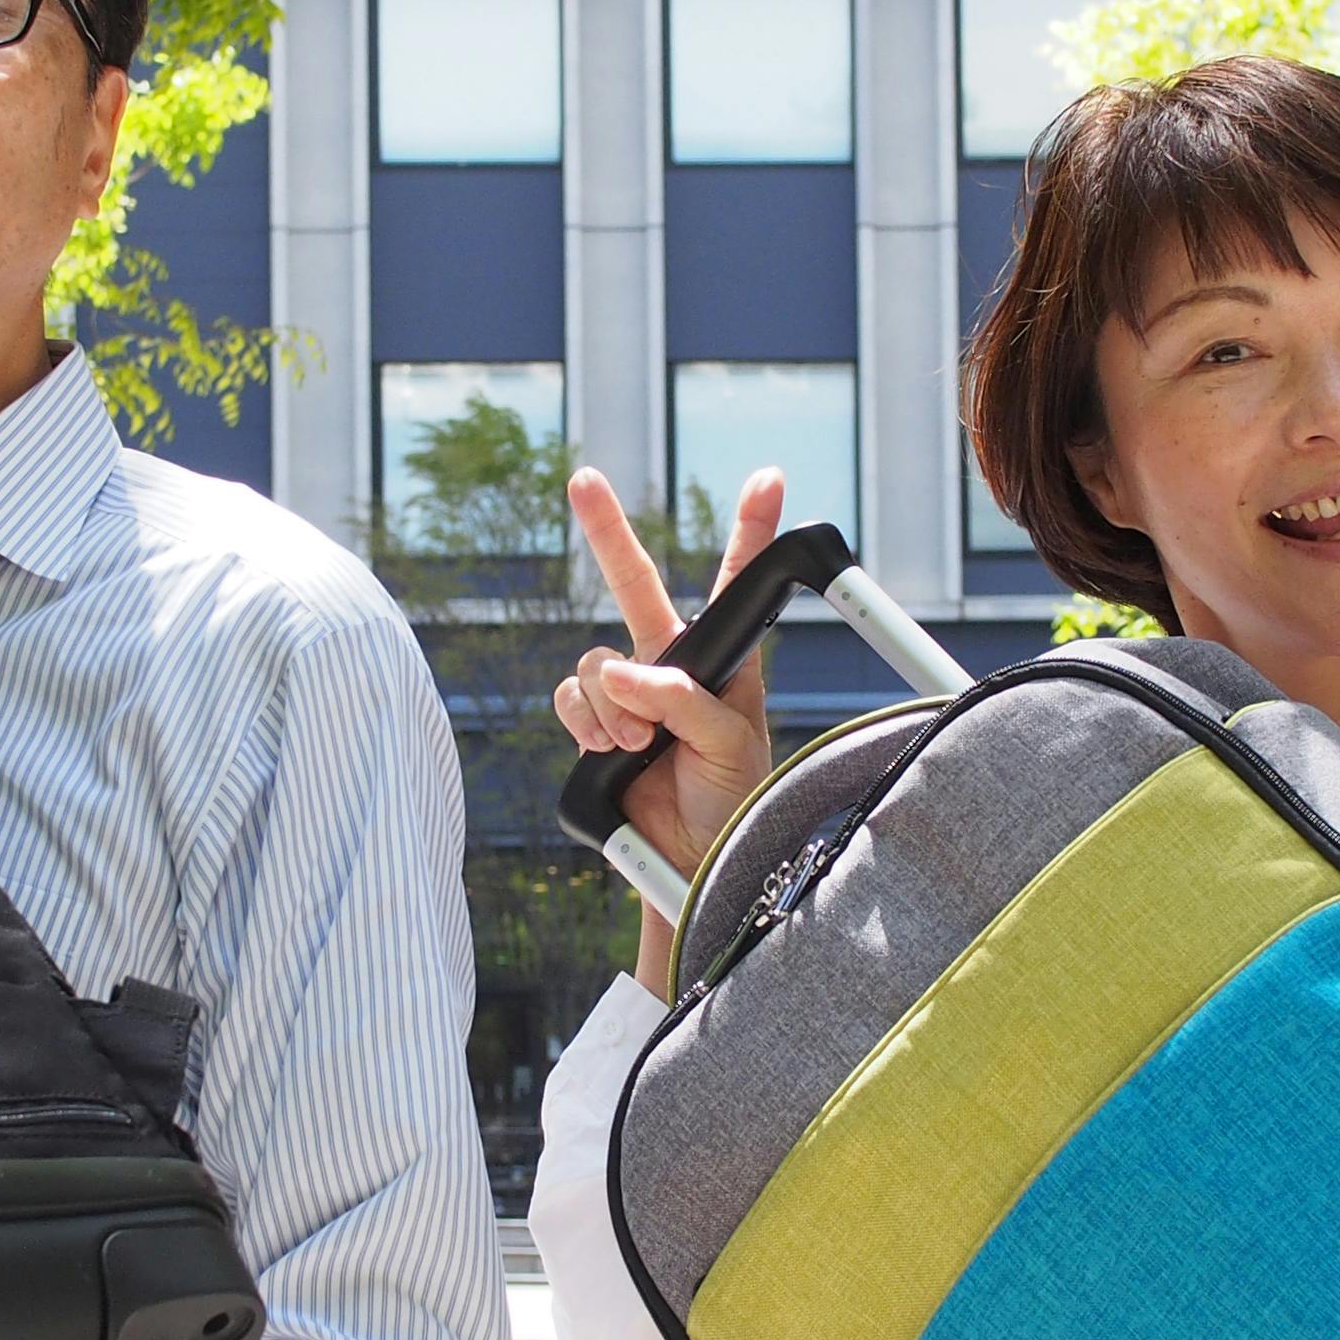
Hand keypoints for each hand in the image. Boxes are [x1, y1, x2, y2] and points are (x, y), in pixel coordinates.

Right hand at [552, 465, 784, 996]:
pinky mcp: (595, 724)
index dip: (750, 530)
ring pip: (595, 663)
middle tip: (584, 479)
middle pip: (636, 586)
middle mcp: (671, 666)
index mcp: (723, 661)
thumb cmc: (732, 802)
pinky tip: (607, 749)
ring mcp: (629, 694)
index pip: (737, 586)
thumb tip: (622, 673)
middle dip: (608, 532)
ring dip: (610, 706)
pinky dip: (583, 721)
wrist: (693, 861)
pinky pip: (570, 699)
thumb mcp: (728, 744)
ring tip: (638, 747)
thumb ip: (681, 700)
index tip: (769, 479)